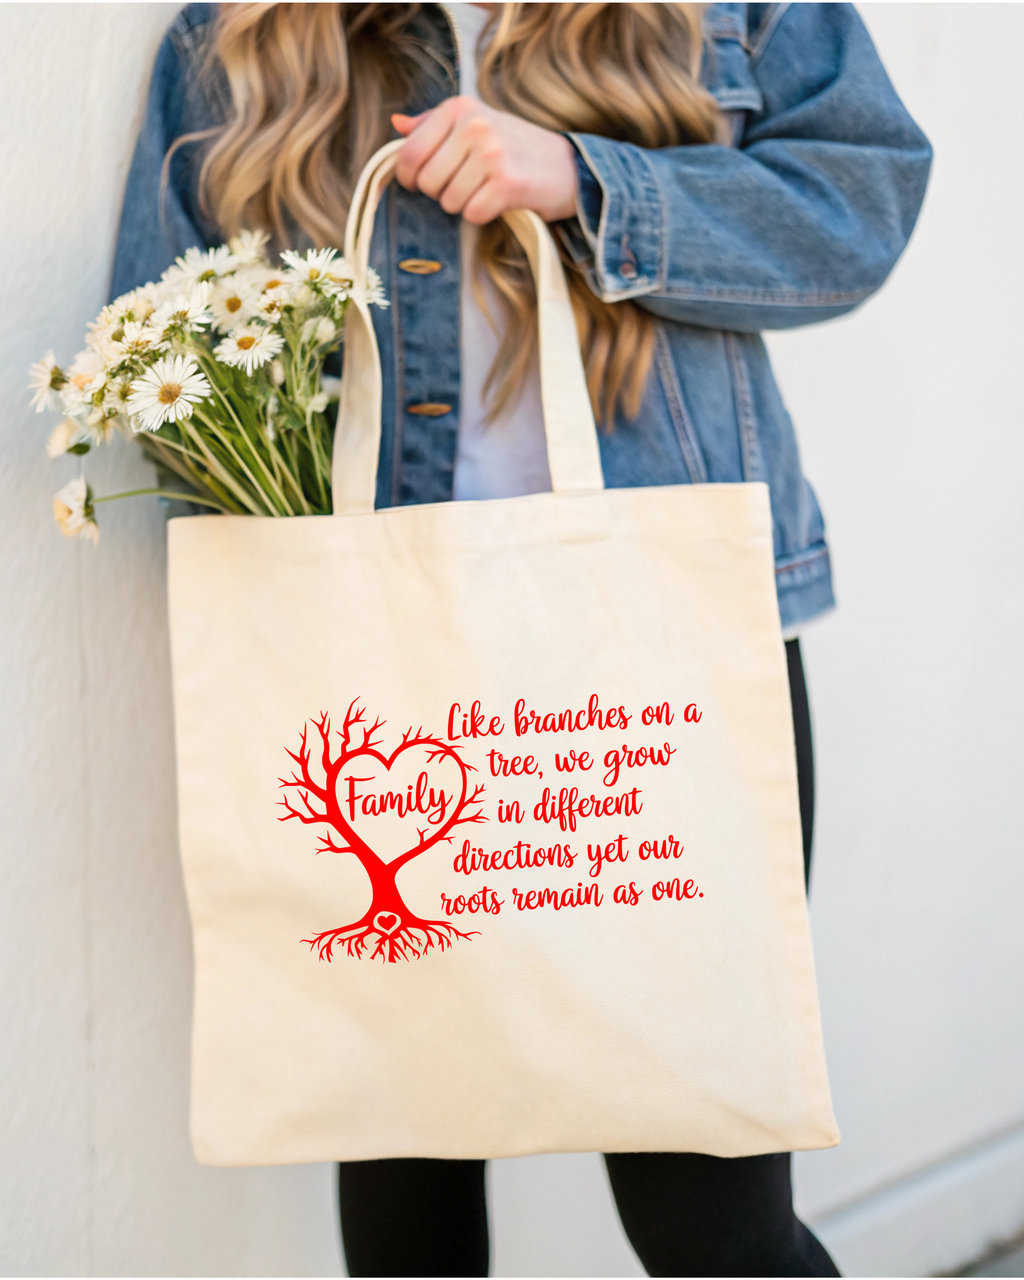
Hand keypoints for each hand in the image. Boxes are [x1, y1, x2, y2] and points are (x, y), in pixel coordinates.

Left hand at [392, 97, 578, 224]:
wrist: (567, 166)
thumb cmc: (514, 148)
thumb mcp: (474, 123)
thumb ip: (433, 125)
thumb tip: (397, 125)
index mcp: (459, 107)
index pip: (409, 152)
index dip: (409, 176)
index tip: (421, 182)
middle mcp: (473, 125)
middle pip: (426, 181)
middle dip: (439, 193)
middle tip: (464, 186)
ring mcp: (490, 153)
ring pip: (447, 201)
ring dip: (462, 205)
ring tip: (483, 190)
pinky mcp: (506, 183)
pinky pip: (471, 214)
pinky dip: (482, 215)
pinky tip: (497, 202)